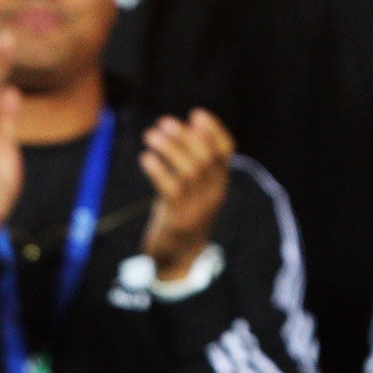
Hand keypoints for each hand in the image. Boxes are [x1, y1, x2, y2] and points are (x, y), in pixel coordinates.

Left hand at [140, 109, 234, 280]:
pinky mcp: (179, 219)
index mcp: (220, 183)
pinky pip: (171, 189)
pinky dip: (159, 170)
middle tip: (164, 122)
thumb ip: (193, 163)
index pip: (226, 151)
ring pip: (190, 170)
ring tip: (151, 135)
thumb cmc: (181, 215)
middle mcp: (214, 193)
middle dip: (185, 136)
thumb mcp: (193, 189)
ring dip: (170, 148)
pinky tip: (146, 158)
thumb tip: (184, 127)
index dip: (213, 130)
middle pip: (206, 157)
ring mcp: (198, 207)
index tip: (196, 113)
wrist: (177, 258)